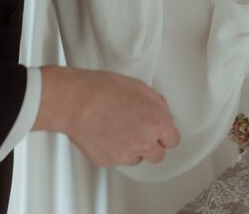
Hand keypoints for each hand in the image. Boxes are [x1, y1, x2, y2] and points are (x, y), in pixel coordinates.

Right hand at [34, 66, 179, 167]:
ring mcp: (125, 154)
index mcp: (155, 123)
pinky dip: (116, 150)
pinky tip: (108, 134)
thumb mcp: (139, 87)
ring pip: (138, 159)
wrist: (75, 102)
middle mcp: (143, 142)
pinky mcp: (108, 161)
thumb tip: (164, 113)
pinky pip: (119, 160)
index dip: (166, 134)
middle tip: (141, 131)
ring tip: (120, 129)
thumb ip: (158, 103)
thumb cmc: (102, 90)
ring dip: (134, 148)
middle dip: (153, 145)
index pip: (173, 140)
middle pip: (158, 155)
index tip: (161, 132)